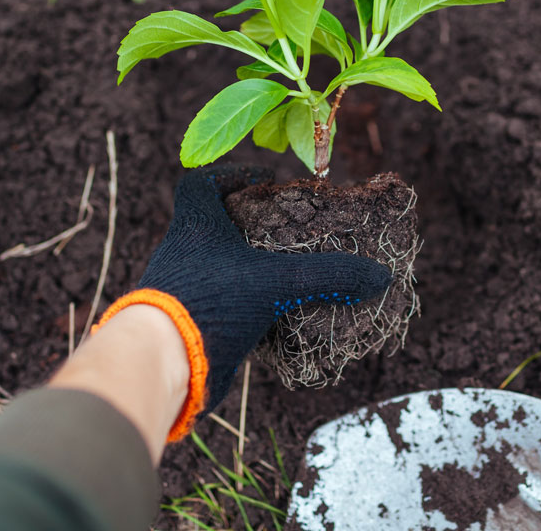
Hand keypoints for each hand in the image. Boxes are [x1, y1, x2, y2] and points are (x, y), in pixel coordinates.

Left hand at [95, 165, 391, 436]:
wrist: (162, 364)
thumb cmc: (211, 302)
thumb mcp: (277, 283)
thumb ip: (328, 275)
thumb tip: (379, 275)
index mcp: (194, 226)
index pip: (199, 184)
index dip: (230, 176)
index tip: (263, 182)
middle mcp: (182, 252)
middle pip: (212, 226)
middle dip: (248, 226)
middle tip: (286, 232)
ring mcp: (182, 289)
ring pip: (217, 268)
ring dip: (247, 268)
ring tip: (286, 274)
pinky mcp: (189, 324)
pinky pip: (220, 305)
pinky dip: (246, 306)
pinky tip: (274, 317)